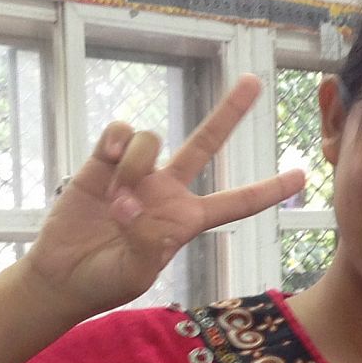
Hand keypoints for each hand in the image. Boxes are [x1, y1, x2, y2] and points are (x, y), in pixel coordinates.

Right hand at [21, 75, 303, 318]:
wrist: (61, 275)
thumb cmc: (105, 281)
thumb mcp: (135, 273)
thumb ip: (145, 242)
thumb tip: (135, 204)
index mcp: (186, 221)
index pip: (237, 203)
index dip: (268, 190)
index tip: (301, 177)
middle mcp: (168, 190)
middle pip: (207, 143)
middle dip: (229, 112)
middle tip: (253, 81)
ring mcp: (137, 172)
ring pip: (153, 139)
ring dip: (135, 167)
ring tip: (115, 204)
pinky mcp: (103, 161)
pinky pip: (121, 133)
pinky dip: (117, 143)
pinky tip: (107, 162)